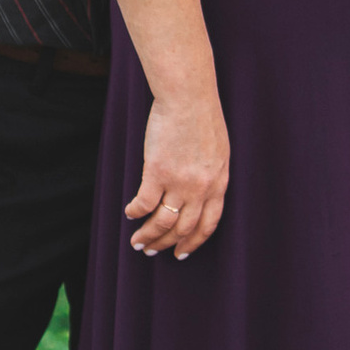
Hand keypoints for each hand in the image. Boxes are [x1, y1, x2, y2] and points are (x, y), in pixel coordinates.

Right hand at [126, 89, 230, 259]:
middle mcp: (201, 189)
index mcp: (219, 184)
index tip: (182, 252)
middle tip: (153, 251)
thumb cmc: (204, 118)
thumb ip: (212, 175)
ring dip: (148, 237)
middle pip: (183, 228)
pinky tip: (130, 214)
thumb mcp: (220, 152)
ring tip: (137, 243)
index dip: (194, 241)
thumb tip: (201, 193)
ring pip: (162, 222)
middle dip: (167, 244)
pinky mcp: (157, 172)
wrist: (189, 98)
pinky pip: (144, 203)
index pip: (208, 224)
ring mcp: (179, 182)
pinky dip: (135, 212)